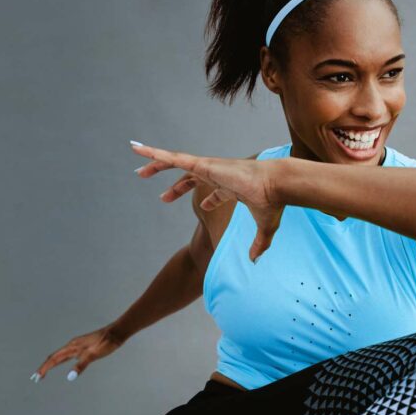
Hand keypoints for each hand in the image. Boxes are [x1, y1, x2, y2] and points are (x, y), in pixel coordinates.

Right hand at [30, 325, 125, 382]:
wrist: (116, 333)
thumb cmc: (106, 342)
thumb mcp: (94, 354)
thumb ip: (81, 365)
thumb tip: (70, 377)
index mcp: (72, 347)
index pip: (54, 359)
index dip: (44, 368)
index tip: (36, 377)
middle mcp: (72, 346)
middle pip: (54, 358)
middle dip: (44, 368)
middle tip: (35, 378)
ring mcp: (77, 346)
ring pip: (60, 356)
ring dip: (50, 365)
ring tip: (43, 372)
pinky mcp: (83, 347)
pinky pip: (67, 355)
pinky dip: (59, 361)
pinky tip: (60, 363)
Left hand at [131, 141, 281, 262]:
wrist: (276, 186)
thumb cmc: (273, 202)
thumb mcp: (265, 228)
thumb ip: (258, 244)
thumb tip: (255, 260)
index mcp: (231, 187)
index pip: (214, 191)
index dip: (206, 198)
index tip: (203, 205)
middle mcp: (218, 174)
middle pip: (190, 176)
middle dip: (175, 185)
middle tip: (162, 197)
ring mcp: (209, 167)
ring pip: (177, 162)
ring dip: (157, 163)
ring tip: (139, 169)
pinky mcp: (203, 164)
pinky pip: (174, 159)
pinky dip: (157, 154)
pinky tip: (143, 153)